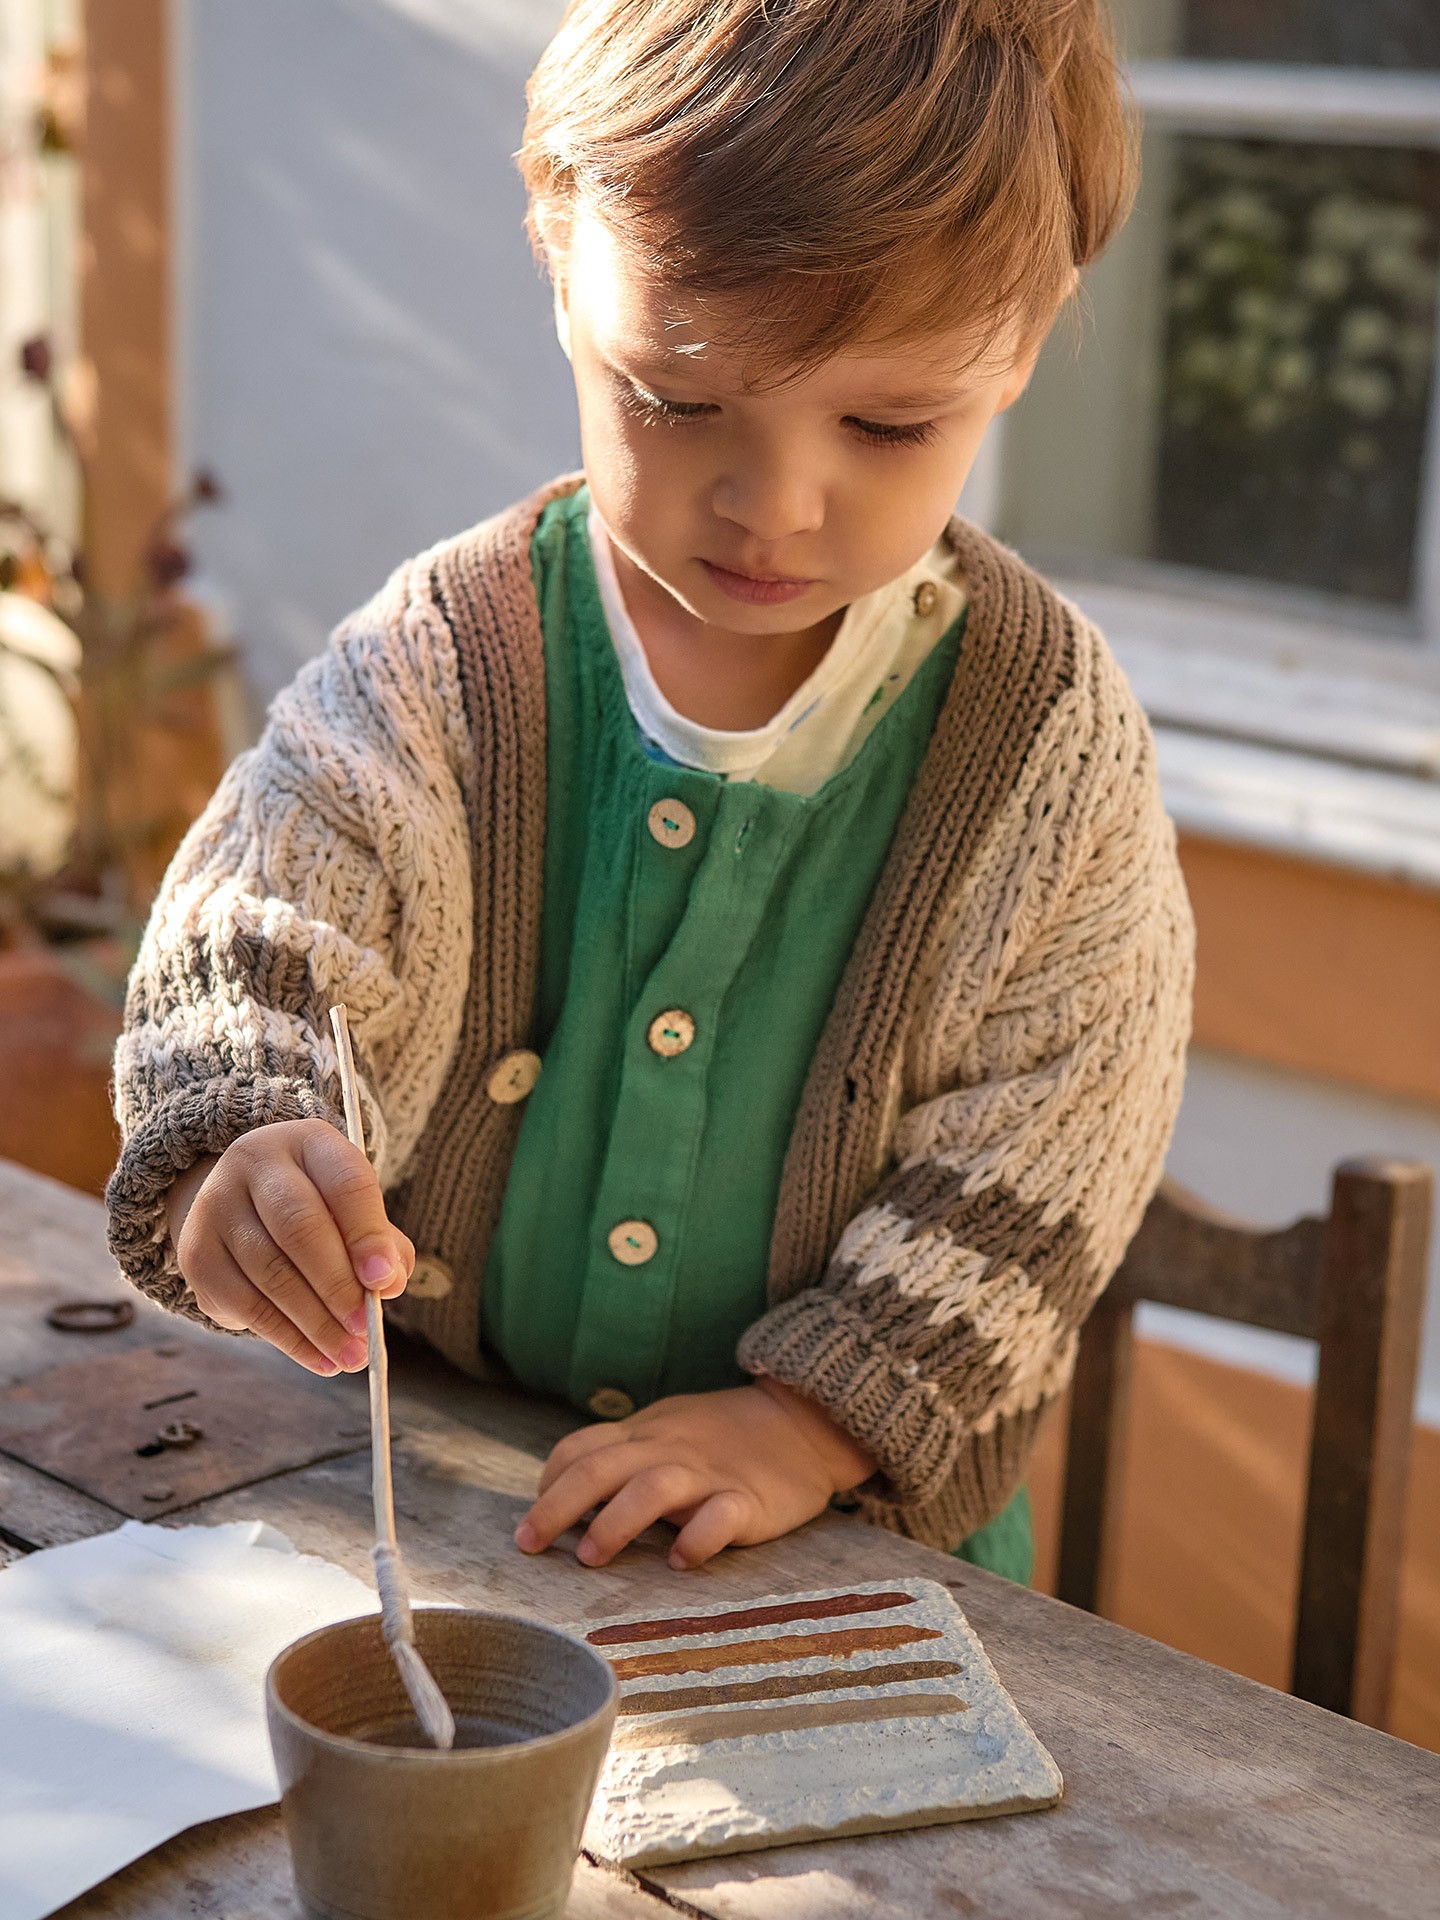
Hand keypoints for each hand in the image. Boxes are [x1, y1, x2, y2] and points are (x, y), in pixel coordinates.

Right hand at [164, 1119, 413, 1375]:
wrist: (245, 1202)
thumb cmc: (320, 1207)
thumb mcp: (355, 1209)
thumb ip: (383, 1243)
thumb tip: (388, 1283)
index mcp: (309, 1142)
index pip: (344, 1182)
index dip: (367, 1233)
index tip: (385, 1281)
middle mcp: (255, 1163)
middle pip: (298, 1226)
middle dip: (337, 1285)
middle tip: (366, 1328)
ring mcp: (217, 1206)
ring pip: (269, 1271)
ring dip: (315, 1323)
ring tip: (351, 1355)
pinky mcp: (197, 1253)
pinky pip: (244, 1304)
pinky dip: (288, 1338)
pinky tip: (319, 1359)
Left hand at [514, 1376, 875, 1570]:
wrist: (802, 1419)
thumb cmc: (724, 1433)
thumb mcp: (666, 1428)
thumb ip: (623, 1455)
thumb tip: (570, 1498)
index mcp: (645, 1433)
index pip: (580, 1449)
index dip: (548, 1484)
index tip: (533, 1523)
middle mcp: (668, 1449)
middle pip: (601, 1468)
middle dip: (557, 1507)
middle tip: (528, 1544)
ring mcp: (709, 1473)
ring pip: (653, 1487)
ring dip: (615, 1522)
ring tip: (590, 1558)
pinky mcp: (749, 1498)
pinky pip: (721, 1516)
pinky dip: (698, 1538)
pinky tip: (682, 1562)